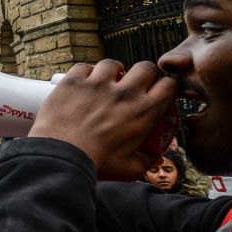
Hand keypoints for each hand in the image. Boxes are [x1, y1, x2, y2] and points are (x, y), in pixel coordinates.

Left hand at [29, 60, 176, 180]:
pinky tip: (83, 84)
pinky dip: (85, 73)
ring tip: (106, 82)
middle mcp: (125, 93)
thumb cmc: (96, 163)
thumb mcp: (131, 168)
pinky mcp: (74, 81)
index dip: (165, 87)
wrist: (62, 156)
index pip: (169, 85)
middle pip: (145, 67)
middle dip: (143, 74)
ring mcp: (98, 84)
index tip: (157, 92)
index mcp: (144, 111)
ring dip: (112, 72)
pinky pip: (84, 67)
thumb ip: (147, 159)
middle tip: (134, 85)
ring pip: (113, 64)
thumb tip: (155, 156)